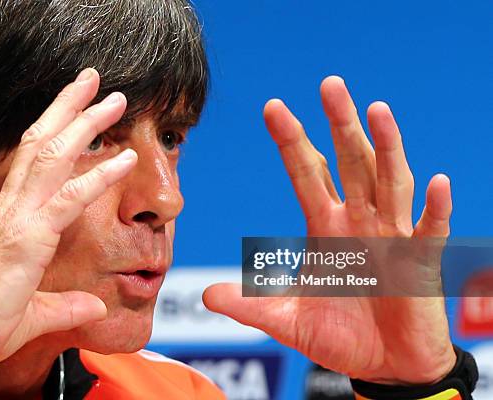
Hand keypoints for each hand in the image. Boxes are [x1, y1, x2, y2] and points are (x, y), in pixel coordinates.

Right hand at [0, 69, 136, 390]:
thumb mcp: (38, 308)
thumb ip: (67, 302)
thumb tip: (95, 304)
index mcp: (12, 214)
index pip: (33, 157)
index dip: (54, 127)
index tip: (77, 105)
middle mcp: (14, 206)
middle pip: (42, 142)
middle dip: (69, 106)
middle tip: (94, 79)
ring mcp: (20, 217)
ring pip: (54, 156)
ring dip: (86, 123)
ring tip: (115, 99)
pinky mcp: (29, 237)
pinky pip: (70, 198)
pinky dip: (100, 176)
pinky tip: (126, 159)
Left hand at [203, 76, 455, 384]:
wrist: (381, 366)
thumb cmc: (339, 336)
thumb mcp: (286, 320)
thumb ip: (250, 305)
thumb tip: (205, 297)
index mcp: (326, 227)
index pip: (307, 174)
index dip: (291, 142)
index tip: (273, 107)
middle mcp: (359, 222)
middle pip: (351, 163)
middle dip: (340, 124)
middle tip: (329, 84)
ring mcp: (391, 237)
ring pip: (390, 182)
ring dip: (386, 147)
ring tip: (376, 110)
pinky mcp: (420, 263)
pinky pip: (429, 230)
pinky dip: (434, 209)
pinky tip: (437, 182)